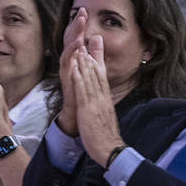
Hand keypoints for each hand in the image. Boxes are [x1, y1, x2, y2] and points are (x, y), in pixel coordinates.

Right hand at [54, 8, 88, 135]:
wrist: (77, 110)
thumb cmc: (83, 90)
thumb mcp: (92, 67)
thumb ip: (94, 53)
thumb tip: (97, 37)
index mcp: (75, 57)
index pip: (76, 35)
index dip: (79, 23)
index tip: (84, 10)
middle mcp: (68, 60)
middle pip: (70, 37)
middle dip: (75, 24)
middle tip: (81, 11)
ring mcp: (66, 67)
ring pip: (68, 46)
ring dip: (74, 34)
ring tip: (80, 22)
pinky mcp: (65, 76)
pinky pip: (67, 61)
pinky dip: (72, 51)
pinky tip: (78, 43)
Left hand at [72, 37, 121, 164]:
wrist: (110, 149)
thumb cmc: (106, 137)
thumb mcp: (104, 117)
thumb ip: (102, 107)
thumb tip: (101, 102)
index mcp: (105, 99)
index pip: (102, 76)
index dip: (98, 60)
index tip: (96, 47)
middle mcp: (102, 97)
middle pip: (98, 72)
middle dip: (93, 54)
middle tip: (91, 36)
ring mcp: (95, 102)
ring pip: (90, 77)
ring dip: (85, 60)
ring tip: (81, 45)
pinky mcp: (88, 109)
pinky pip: (83, 90)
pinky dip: (79, 76)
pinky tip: (75, 66)